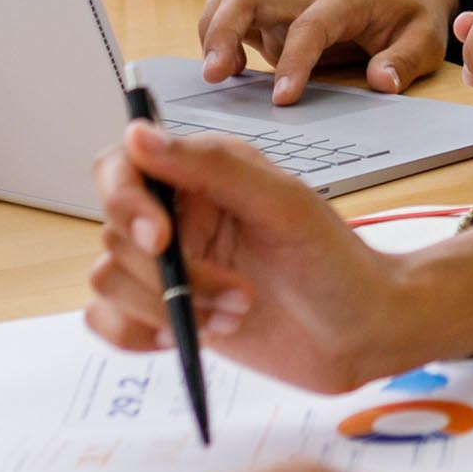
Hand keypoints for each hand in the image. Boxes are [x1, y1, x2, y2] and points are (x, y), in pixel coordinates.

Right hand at [86, 122, 421, 391]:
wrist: (364, 334)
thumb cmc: (337, 263)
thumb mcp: (284, 205)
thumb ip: (211, 166)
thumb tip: (139, 135)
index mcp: (200, 175)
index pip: (121, 169)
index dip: (125, 202)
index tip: (162, 240)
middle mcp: (178, 218)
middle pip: (114, 235)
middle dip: (175, 275)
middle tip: (241, 292)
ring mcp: (173, 269)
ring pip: (111, 281)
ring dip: (170, 308)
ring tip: (238, 313)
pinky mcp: (170, 314)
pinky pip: (109, 320)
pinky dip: (139, 333)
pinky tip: (192, 336)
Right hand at [198, 0, 459, 104]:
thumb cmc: (413, 17)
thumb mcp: (425, 42)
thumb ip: (403, 62)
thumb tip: (382, 83)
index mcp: (345, 0)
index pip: (309, 27)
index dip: (293, 62)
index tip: (282, 100)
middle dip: (224, 32)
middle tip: (214, 76)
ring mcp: (287, 4)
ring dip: (213, 28)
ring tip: (215, 73)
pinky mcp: (276, 17)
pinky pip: (234, 10)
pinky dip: (218, 33)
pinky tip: (226, 69)